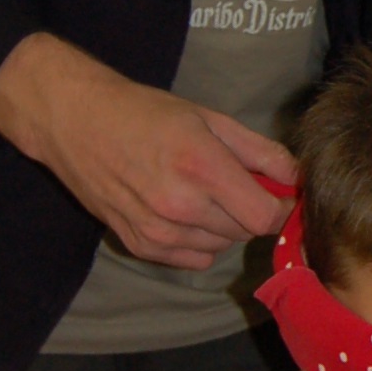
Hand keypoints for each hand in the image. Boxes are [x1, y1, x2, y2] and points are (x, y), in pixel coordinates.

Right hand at [0, 33, 290, 267]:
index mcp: (201, 166)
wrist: (75, 122)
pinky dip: (199, 240)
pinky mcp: (140, 245)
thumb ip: (259, 151)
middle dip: (251, 210)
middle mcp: (179, 206)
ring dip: (224, 224)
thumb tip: (296, 176)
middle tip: (235, 182)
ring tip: (203, 191)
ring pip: (221, 245)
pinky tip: (183, 210)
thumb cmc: (144, 112)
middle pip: (244, 231)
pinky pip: (193, 258)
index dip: (281, 207)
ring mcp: (156, 230)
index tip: (279, 194)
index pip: (265, 216)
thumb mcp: (208, 118)